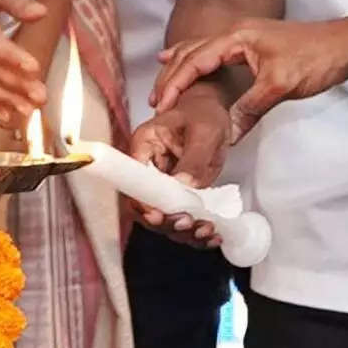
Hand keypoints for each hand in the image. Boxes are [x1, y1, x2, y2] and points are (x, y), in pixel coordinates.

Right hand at [125, 88, 235, 246]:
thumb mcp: (203, 131)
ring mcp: (164, 185)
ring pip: (165, 218)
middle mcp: (149, 169)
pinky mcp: (180, 196)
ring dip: (184, 231)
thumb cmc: (204, 113)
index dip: (143, 202)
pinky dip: (197, 231)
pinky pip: (183, 217)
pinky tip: (212, 235)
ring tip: (206, 231)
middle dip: (167, 221)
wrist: (214, 114)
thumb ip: (193, 157)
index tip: (159, 215)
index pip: (134, 181)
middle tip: (189, 223)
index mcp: (144, 146)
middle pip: (147, 206)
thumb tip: (184, 184)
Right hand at [151, 18, 347, 129]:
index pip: (196, 59)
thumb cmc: (316, 57)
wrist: (343, 45)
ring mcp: (245, 38)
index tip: (162, 104)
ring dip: (181, 68)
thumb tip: (227, 134)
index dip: (176, 83)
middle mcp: (236, 33)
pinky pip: (216, 54)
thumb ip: (250, 108)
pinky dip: (198, 62)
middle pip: (192, 53)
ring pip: (202, 52)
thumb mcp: (280, 86)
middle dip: (171, 76)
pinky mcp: (253, 47)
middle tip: (155, 101)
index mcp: (238, 37)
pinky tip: (191, 64)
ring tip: (161, 85)